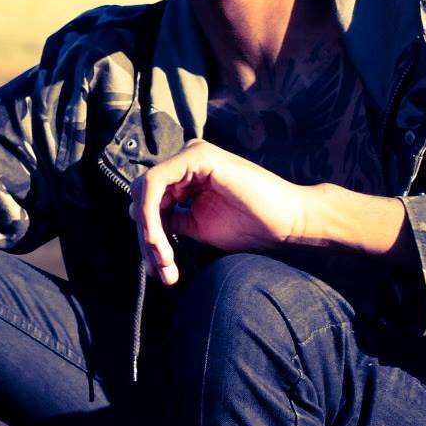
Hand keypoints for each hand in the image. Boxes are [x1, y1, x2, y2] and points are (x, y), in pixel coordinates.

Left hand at [130, 139, 313, 284]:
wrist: (287, 222)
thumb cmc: (251, 226)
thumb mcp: (198, 226)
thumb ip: (171, 218)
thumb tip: (138, 217)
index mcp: (188, 175)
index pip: (152, 201)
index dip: (148, 237)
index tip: (157, 271)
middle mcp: (187, 160)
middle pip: (144, 196)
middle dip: (146, 238)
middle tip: (158, 271)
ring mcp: (191, 155)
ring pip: (146, 191)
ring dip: (149, 231)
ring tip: (164, 262)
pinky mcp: (196, 156)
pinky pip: (156, 183)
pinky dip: (152, 214)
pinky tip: (158, 239)